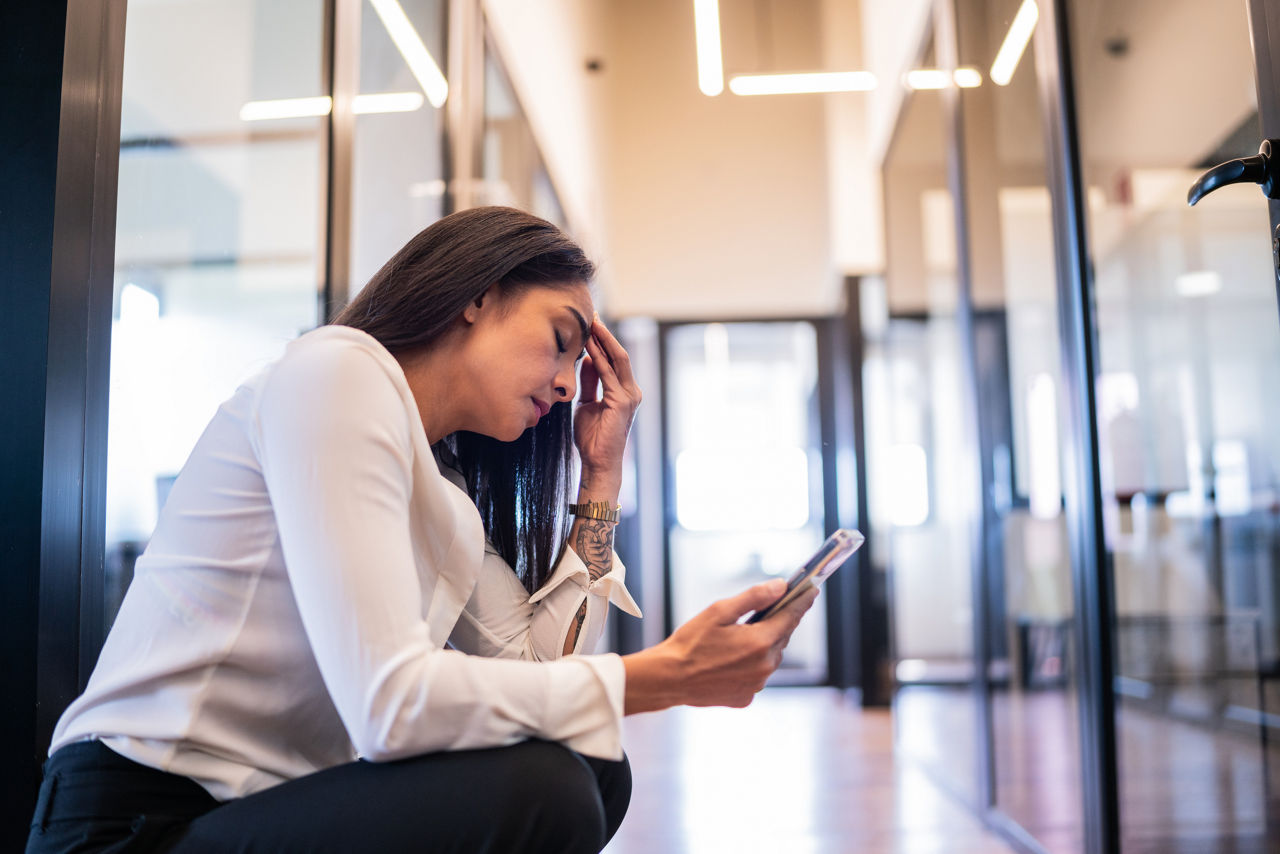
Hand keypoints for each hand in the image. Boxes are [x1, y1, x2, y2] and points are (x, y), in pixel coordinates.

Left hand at [574, 318, 641, 483]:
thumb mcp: (586, 403)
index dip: (602, 340)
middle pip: (618, 354)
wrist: (598, 462)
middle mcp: (631, 390)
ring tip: (591, 322)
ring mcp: (630, 396)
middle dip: (604, 333)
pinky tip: (589, 345)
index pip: (614, 359)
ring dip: (602, 340)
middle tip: (591, 314)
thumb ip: (590, 382)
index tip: (590, 323)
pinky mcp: (623, 402)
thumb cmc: (592, 437)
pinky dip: (599, 357)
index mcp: (623, 391)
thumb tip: (588, 359)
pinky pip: (609, 374)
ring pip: (617, 359)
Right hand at [622, 580, 820, 713]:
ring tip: (740, 637)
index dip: (802, 601)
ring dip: (762, 644)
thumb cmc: (690, 643)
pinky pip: (756, 675)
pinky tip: (730, 659)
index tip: (812, 591)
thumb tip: (780, 586)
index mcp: (760, 642)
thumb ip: (753, 597)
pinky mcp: (746, 697)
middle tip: (766, 610)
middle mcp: (764, 666)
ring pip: (770, 657)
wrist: (668, 678)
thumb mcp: (720, 611)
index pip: (790, 617)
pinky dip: (750, 664)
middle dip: (776, 622)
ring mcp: (756, 685)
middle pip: (781, 637)